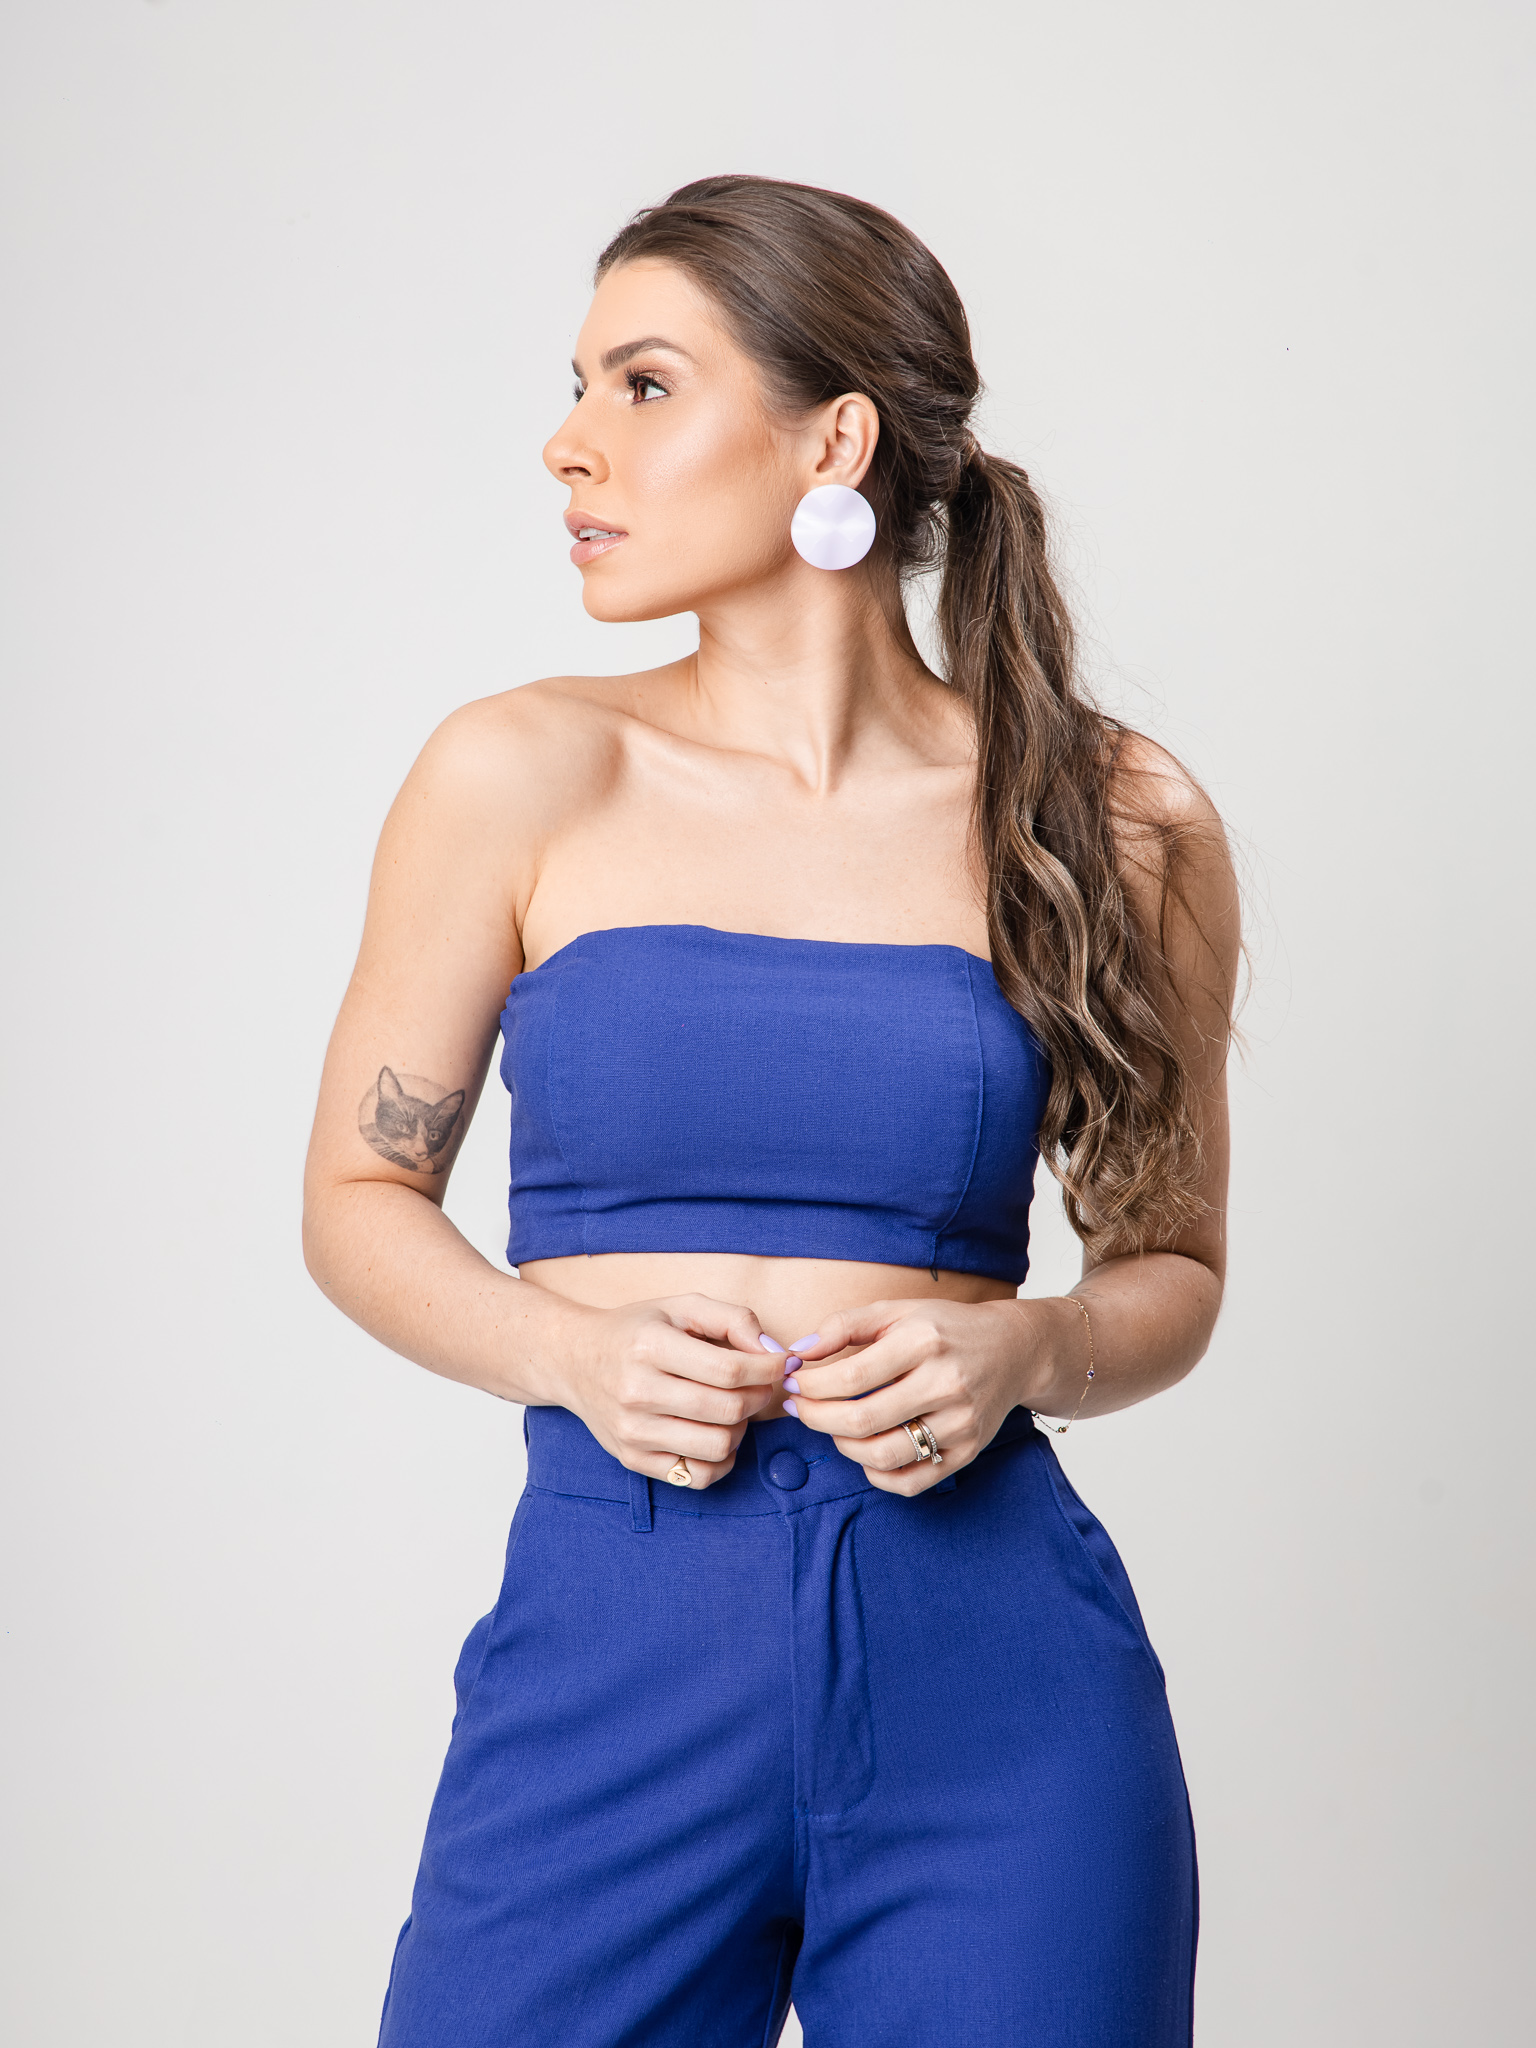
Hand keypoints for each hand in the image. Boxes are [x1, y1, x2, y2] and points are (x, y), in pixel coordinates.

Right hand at [558, 1293, 785, 1488]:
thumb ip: (733, 1319)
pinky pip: (698, 1476)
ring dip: (741, 1427)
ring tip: (734, 1406)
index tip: (782, 1363)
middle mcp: (637, 1392)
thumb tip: (774, 1353)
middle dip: (758, 1396)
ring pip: (718, 1446)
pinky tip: (717, 1432)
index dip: (768, 1369)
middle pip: (727, 1409)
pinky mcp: (633, 1459)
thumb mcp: (681, 1306)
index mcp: (649, 1347)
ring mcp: (633, 1431)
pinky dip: (721, 1459)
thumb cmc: (637, 1330)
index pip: (729, 1370)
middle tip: (759, 1383)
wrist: (575, 1360)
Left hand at [781, 1297, 1038, 1494]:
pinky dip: (877, 1473)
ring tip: (831, 1426)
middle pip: (862, 1419)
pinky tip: (864, 1450)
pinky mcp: (967, 1451)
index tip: (792, 1384)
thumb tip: (799, 1351)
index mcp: (924, 1341)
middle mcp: (946, 1383)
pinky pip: (911, 1480)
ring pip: (883, 1455)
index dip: (811, 1385)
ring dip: (842, 1446)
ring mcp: (960, 1422)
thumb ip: (846, 1326)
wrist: (1013, 1350)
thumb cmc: (946, 1328)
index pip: (852, 1375)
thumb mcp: (898, 1311)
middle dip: (816, 1417)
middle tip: (798, 1409)